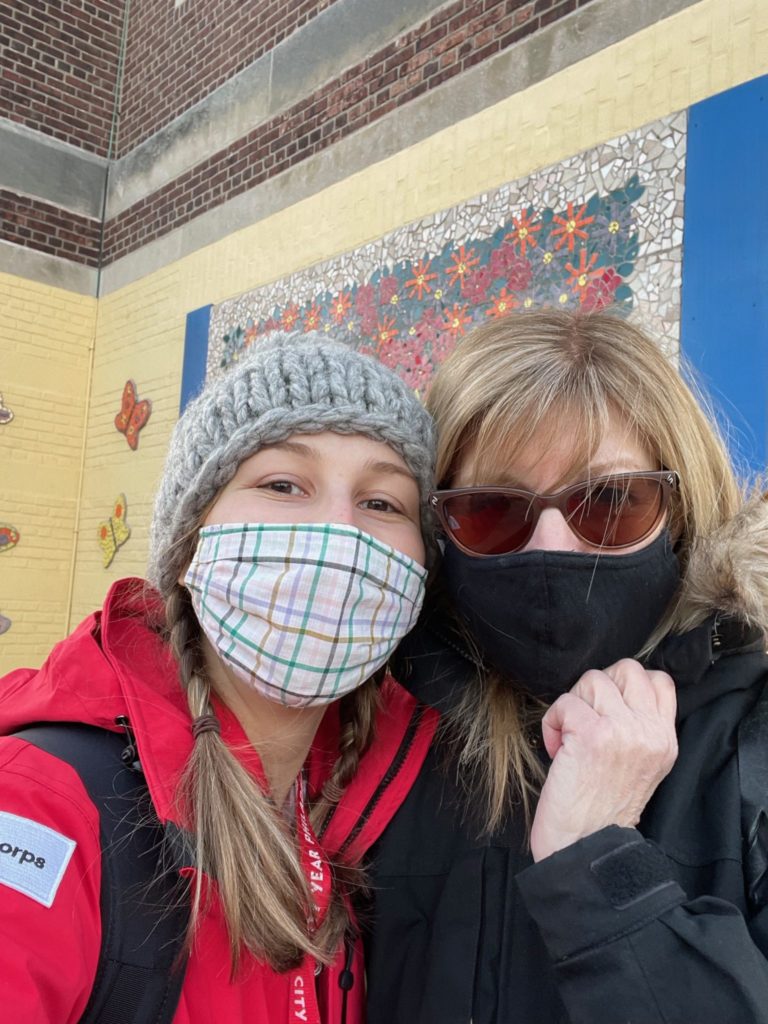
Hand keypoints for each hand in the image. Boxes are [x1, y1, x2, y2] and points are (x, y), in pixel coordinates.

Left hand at [530, 659, 677, 861]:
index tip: (606, 710)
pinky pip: (566, 703)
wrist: (586, 849)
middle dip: (597, 687)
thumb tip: (612, 691)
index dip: (625, 685)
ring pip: (593, 680)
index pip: (659, 681)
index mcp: (665, 740)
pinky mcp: (593, 736)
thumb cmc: (601, 809)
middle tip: (585, 719)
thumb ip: (638, 728)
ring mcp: (623, 732)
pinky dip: (553, 722)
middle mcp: (650, 733)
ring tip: (570, 737)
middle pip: (627, 669)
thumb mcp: (640, 767)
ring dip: (573, 705)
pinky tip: (557, 747)